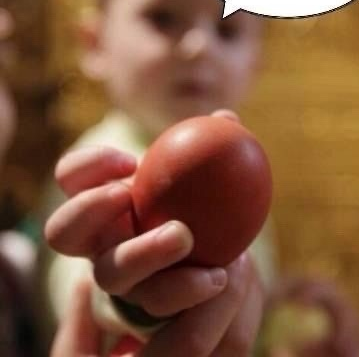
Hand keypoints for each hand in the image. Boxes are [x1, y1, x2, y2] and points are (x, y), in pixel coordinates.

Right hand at [46, 109, 266, 355]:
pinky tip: (220, 273)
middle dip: (87, 209)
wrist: (217, 250)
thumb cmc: (202, 199)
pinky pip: (156, 305)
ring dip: (143, 254)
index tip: (129, 161)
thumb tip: (227, 118)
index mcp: (102, 202)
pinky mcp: (144, 309)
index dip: (87, 166)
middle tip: (126, 195)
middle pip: (62, 231)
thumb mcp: (203, 171)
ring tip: (186, 237)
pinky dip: (186, 288)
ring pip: (109, 276)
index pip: (71, 177)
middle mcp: (98, 241)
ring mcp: (118, 277)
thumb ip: (209, 146)